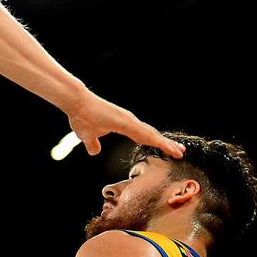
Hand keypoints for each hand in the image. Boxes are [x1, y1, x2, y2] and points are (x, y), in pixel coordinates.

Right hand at [66, 92, 185, 157]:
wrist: (76, 104)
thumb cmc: (81, 116)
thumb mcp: (87, 136)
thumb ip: (92, 143)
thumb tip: (94, 151)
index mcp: (123, 125)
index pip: (143, 136)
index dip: (155, 143)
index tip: (166, 149)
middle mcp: (129, 122)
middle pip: (151, 135)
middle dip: (165, 144)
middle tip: (180, 151)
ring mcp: (129, 120)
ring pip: (151, 135)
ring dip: (165, 144)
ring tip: (178, 151)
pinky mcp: (126, 121)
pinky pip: (145, 134)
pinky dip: (157, 141)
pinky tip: (166, 146)